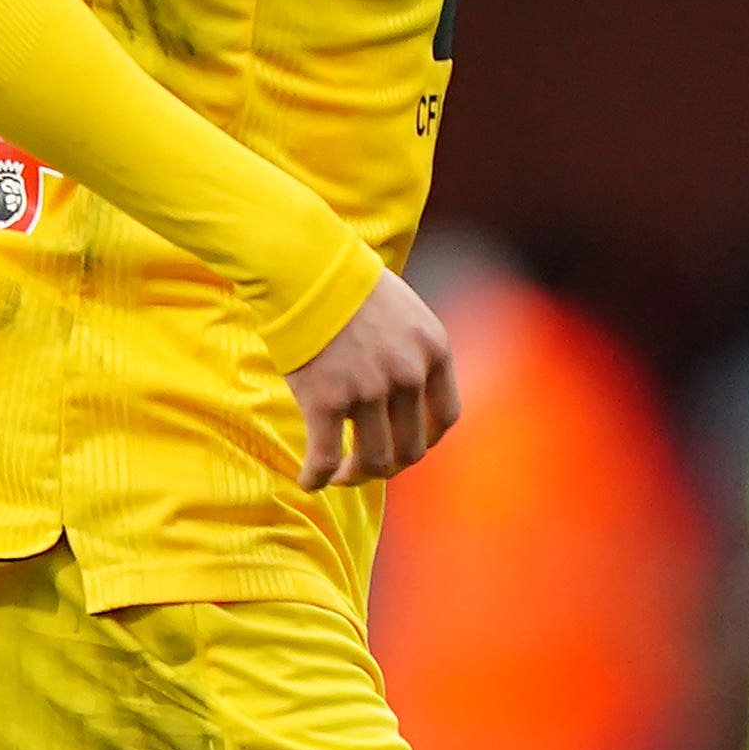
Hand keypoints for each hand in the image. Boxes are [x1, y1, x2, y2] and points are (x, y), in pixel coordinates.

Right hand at [282, 270, 456, 488]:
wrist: (304, 267)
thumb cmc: (347, 285)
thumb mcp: (404, 313)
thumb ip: (413, 352)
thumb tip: (405, 391)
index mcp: (434, 351)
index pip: (444, 418)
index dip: (425, 441)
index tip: (404, 446)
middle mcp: (408, 374)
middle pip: (411, 448)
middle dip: (388, 465)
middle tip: (365, 466)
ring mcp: (368, 390)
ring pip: (374, 461)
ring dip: (356, 477)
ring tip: (338, 475)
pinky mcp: (325, 400)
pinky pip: (325, 458)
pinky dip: (316, 478)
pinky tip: (307, 482)